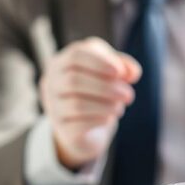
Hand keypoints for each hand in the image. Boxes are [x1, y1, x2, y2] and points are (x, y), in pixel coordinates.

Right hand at [39, 37, 141, 169]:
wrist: (84, 126)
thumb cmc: (96, 90)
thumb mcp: (109, 72)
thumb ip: (122, 66)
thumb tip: (133, 72)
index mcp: (61, 63)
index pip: (75, 56)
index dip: (99, 63)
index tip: (119, 72)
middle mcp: (51, 83)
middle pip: (74, 81)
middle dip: (105, 87)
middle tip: (128, 95)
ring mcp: (53, 107)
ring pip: (77, 105)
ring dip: (105, 105)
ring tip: (120, 108)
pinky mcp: (61, 128)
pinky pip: (79, 124)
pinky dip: (99, 119)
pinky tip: (109, 118)